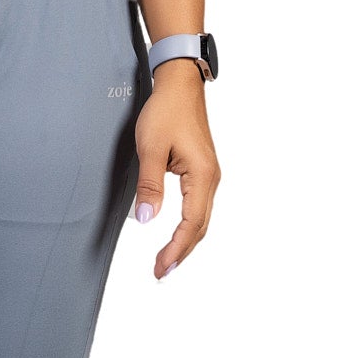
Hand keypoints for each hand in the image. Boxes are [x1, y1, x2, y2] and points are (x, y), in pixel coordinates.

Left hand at [133, 62, 219, 278]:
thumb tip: (147, 220)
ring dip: (185, 241)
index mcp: (203, 176)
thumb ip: (149, 186)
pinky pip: (198, 207)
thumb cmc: (166, 111)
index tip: (160, 268)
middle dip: (182, 252)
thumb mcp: (151, 148)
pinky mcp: (202, 171)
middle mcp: (211, 179)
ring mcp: (208, 175)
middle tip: (160, 273)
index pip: (191, 223)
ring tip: (167, 261)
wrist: (180, 84)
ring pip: (201, 219)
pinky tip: (177, 234)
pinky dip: (188, 226)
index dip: (176, 249)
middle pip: (200, 227)